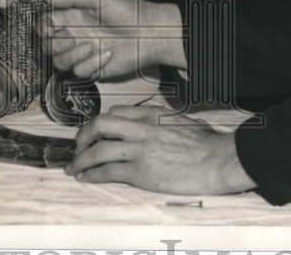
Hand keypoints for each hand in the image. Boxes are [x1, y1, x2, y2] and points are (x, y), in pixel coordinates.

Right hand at [39, 0, 184, 78]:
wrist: (150, 33)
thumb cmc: (129, 10)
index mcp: (75, 16)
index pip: (46, 24)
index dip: (43, 27)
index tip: (50, 26)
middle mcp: (76, 34)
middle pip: (48, 45)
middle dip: (55, 43)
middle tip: (71, 37)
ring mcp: (84, 52)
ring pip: (60, 61)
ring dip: (73, 55)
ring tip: (92, 46)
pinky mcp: (94, 67)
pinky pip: (79, 72)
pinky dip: (91, 63)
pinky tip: (107, 54)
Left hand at [67, 105, 255, 194]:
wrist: (216, 160)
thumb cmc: (207, 142)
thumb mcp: (181, 120)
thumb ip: (162, 121)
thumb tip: (155, 126)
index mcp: (151, 114)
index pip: (116, 112)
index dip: (102, 123)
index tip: (96, 132)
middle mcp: (140, 128)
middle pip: (100, 125)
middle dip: (83, 136)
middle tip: (78, 146)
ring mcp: (139, 150)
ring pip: (98, 150)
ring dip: (81, 159)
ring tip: (74, 167)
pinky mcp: (140, 172)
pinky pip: (108, 171)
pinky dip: (92, 175)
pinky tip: (86, 178)